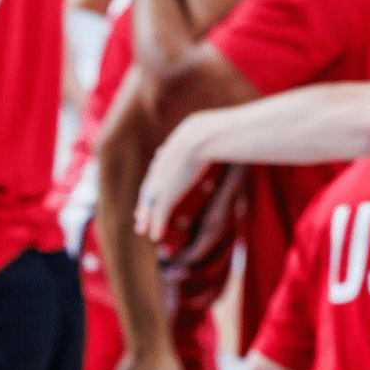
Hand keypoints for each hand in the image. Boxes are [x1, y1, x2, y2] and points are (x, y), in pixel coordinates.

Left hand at [135, 117, 211, 240]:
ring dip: (146, 217)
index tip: (153, 192)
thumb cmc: (217, 133)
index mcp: (172, 150)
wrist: (205, 137)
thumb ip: (213, 135)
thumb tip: (230, 132)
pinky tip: (154, 236)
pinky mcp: (167, 192)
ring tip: (142, 230)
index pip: (160, 169)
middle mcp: (162, 166)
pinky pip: (159, 212)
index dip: (156, 182)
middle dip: (144, 203)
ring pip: (150, 203)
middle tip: (139, 215)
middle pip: (149, 188)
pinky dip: (156, 224)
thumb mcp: (212, 132)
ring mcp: (162, 180)